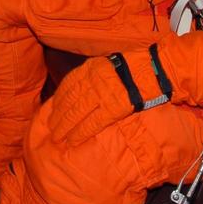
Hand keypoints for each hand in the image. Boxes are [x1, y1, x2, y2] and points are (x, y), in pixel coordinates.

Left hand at [46, 51, 171, 145]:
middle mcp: (91, 81)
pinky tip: (73, 140)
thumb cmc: (132, 66)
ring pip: (76, 113)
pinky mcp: (112, 108)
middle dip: (58, 116)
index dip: (58, 100)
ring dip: (65, 127)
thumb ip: (93, 74)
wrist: (151, 69)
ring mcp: (100, 95)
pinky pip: (92, 123)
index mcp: (89, 69)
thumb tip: (83, 86)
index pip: (67, 86)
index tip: (51, 109)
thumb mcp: (106, 63)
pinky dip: (80, 133)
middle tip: (50, 127)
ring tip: (57, 137)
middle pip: (69, 101)